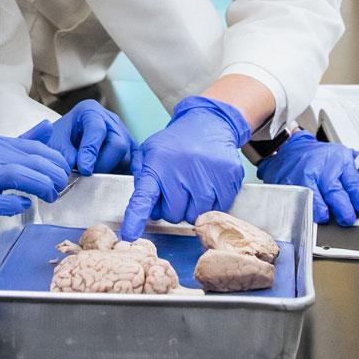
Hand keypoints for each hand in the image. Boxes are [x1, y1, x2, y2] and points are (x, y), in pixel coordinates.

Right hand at [0, 134, 70, 250]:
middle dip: (53, 173)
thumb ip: (19, 144)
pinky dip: (16, 202)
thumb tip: (48, 127)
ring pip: (18, 174)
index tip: (63, 172)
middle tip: (62, 186)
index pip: (32, 146)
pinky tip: (25, 204)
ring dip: (42, 185)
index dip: (54, 159)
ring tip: (52, 195)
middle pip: (29, 159)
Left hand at [21, 99, 132, 174]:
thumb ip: (66, 155)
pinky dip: (123, 174)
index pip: (97, 130)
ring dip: (110, 171)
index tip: (84, 169)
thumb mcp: (54, 144)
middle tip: (88, 176)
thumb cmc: (58, 140)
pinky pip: (132, 163)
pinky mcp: (129, 149)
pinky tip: (110, 181)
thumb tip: (83, 170)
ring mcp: (122, 134)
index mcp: (90, 112)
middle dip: (103, 164)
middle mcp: (110, 120)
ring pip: (127, 157)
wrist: (62, 143)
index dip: (91, 151)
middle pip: (118, 144)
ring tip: (92, 178)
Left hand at [119, 96, 251, 239]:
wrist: (210, 123)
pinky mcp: (228, 177)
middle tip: (176, 191)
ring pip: (196, 215)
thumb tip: (142, 206)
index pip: (144, 197)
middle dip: (173, 208)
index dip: (136, 218)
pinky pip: (218, 208)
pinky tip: (208, 186)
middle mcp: (182, 170)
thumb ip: (142, 177)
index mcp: (158, 165)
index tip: (130, 235)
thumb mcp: (150, 151)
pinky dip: (212, 204)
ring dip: (192, 208)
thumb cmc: (177, 143)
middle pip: (173, 215)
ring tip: (192, 187)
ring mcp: (207, 174)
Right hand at [255, 132, 358, 225]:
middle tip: (348, 219)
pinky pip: (302, 205)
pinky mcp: (292, 187)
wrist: (291, 150)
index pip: (354, 184)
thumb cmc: (320, 156)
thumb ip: (358, 169)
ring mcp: (306, 179)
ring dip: (324, 214)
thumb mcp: (342, 155)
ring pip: (317, 203)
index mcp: (340, 161)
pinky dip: (308, 212)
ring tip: (329, 217)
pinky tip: (313, 214)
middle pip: (336, 195)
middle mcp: (323, 169)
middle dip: (345, 212)